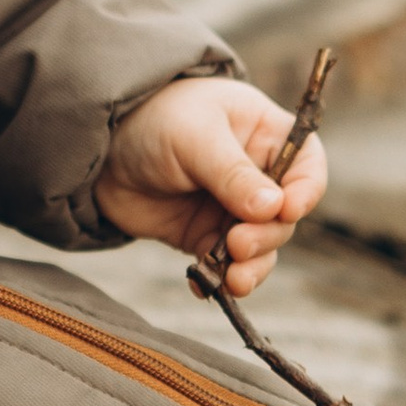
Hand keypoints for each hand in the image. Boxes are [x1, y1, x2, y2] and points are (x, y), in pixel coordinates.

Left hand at [93, 76, 325, 302]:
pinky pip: (225, 266)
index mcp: (265, 134)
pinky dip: (219, 280)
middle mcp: (256, 175)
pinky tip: (204, 286)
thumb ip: (232, 173)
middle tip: (238, 244)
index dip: (306, 191)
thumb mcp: (195, 137)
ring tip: (233, 280)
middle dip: (267, 236)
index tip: (287, 210)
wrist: (98, 147)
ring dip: (251, 268)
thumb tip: (273, 208)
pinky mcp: (204, 236)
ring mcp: (231, 209)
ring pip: (260, 248)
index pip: (307, 165)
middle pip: (284, 217)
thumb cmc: (154, 119)